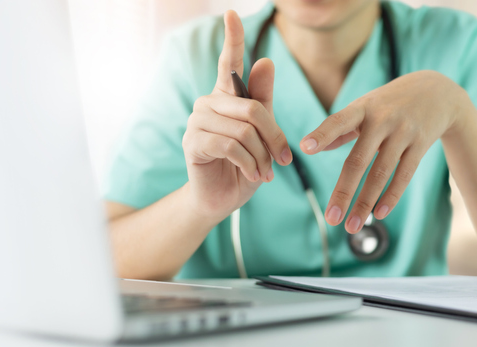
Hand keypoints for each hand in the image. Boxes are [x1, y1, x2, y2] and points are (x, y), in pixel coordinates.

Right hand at [182, 10, 291, 219]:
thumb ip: (264, 101)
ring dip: (262, 156)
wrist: (221, 199)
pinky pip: (232, 146)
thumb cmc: (244, 164)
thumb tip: (265, 60)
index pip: (228, 60)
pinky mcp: (193, 143)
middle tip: (283, 160)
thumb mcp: (262, 134)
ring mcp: (197, 121)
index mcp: (225, 96)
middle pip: (252, 108)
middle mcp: (208, 103)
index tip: (232, 12)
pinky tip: (253, 176)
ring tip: (265, 172)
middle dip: (274, 137)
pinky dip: (250, 164)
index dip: (232, 37)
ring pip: (244, 130)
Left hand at [300, 70, 469, 232]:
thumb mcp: (365, 107)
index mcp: (362, 109)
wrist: (437, 91)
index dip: (322, 134)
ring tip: (352, 226)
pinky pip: (404, 175)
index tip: (304, 147)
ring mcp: (403, 132)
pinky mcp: (421, 144)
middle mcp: (382, 120)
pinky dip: (391, 196)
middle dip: (343, 192)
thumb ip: (340, 128)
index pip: (338, 121)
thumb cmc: (390, 102)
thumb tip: (313, 147)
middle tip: (330, 218)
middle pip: (358, 160)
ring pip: (381, 173)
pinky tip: (379, 214)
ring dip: (365, 203)